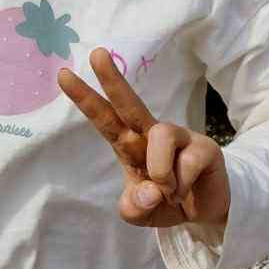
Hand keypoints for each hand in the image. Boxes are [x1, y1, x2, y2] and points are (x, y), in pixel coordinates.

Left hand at [57, 47, 230, 228]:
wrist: (203, 214)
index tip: (64, 75)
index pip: (104, 118)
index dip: (85, 98)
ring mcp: (180, 138)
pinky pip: (186, 165)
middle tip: (96, 54)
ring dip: (160, 173)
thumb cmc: (164, 202)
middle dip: (112, 79)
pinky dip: (180, 187)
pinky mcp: (205, 148)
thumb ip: (134, 207)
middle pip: (130, 104)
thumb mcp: (140, 213)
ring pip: (160, 137)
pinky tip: (185, 192)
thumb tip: (148, 192)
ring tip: (168, 191)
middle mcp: (152, 134)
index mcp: (129, 145)